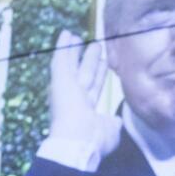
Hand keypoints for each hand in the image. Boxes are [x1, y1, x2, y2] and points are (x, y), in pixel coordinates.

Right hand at [49, 30, 121, 156]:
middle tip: (95, 46)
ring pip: (71, 64)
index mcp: (86, 110)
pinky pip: (60, 60)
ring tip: (77, 36)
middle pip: (84, 73)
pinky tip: (65, 33)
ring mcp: (66, 88)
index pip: (94, 88)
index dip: (100, 75)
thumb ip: (112, 123)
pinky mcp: (59, 80)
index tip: (105, 63)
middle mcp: (76, 98)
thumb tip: (115, 119)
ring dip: (75, 50)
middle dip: (89, 60)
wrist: (78, 142)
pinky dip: (62, 47)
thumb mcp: (110, 131)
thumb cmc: (94, 140)